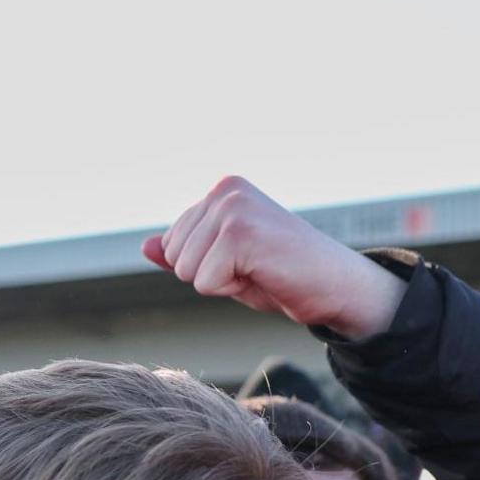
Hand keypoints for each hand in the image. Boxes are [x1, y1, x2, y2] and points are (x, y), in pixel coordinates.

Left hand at [140, 176, 408, 340]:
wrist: (334, 286)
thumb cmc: (281, 273)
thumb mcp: (224, 261)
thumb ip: (184, 252)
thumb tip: (145, 246)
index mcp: (221, 189)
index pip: (172, 244)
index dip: (207, 265)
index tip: (246, 259)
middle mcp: (225, 190)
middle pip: (175, 256)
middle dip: (209, 273)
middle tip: (254, 266)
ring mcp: (233, 208)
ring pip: (186, 271)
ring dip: (222, 282)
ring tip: (260, 268)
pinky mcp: (240, 233)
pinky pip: (205, 282)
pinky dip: (233, 289)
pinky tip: (265, 273)